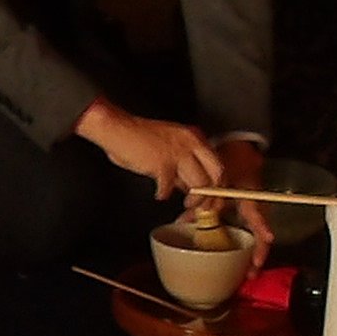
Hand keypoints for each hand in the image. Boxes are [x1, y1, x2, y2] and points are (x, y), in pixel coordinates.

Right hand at [76, 102, 229, 201]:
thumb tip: (191, 188)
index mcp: (194, 137)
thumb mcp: (169, 150)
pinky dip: (163, 195)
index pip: (218, 164)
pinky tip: (158, 194)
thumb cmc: (139, 139)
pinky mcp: (163, 163)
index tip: (210, 199)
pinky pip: (170, 188)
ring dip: (193, 201)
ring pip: (200, 185)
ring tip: (183, 205)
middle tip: (201, 206)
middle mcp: (191, 143)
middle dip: (212, 195)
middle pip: (217, 175)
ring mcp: (179, 153)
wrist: (118, 129)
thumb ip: (183, 167)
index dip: (217, 186)